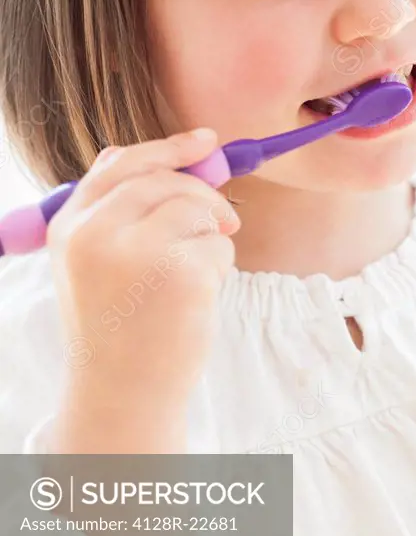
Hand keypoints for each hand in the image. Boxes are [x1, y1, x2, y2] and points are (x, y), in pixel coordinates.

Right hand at [47, 128, 239, 417]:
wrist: (123, 394)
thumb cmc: (118, 329)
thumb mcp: (96, 264)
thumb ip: (116, 211)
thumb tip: (156, 154)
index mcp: (70, 227)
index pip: (120, 164)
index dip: (168, 147)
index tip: (206, 141)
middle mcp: (96, 233)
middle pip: (165, 180)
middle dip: (206, 196)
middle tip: (227, 223)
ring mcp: (136, 251)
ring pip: (198, 210)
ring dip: (211, 239)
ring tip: (194, 278)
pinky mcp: (178, 273)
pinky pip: (218, 247)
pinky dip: (220, 269)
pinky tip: (197, 300)